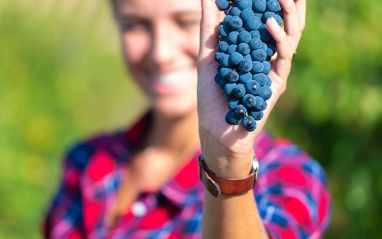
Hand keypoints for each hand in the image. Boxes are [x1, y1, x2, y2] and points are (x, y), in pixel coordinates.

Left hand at [197, 0, 305, 177]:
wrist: (216, 129)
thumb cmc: (211, 95)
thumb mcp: (207, 57)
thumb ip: (209, 29)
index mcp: (252, 49)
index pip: (265, 18)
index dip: (268, 1)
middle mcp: (267, 57)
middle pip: (285, 24)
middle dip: (288, 3)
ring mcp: (274, 69)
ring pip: (291, 36)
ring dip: (290, 14)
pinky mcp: (277, 83)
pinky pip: (283, 57)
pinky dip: (279, 38)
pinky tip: (270, 22)